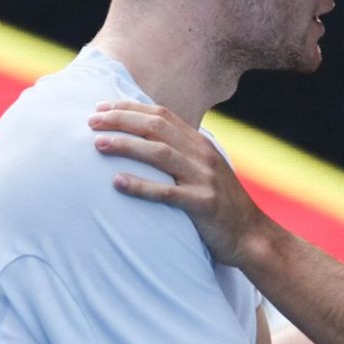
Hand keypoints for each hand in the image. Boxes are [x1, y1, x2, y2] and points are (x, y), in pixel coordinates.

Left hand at [89, 101, 269, 265]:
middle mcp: (202, 155)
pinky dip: (141, 186)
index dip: (130, 108)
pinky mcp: (203, 204)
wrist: (252, 235)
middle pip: (157, 127)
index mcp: (201, 144)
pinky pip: (167, 193)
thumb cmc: (221, 205)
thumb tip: (147, 143)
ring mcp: (204, 179)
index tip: (101, 107)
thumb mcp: (204, 171)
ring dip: (126, 146)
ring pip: (160, 153)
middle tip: (91, 121)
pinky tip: (117, 183)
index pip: (162, 115)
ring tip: (98, 144)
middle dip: (121, 120)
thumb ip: (182, 155)